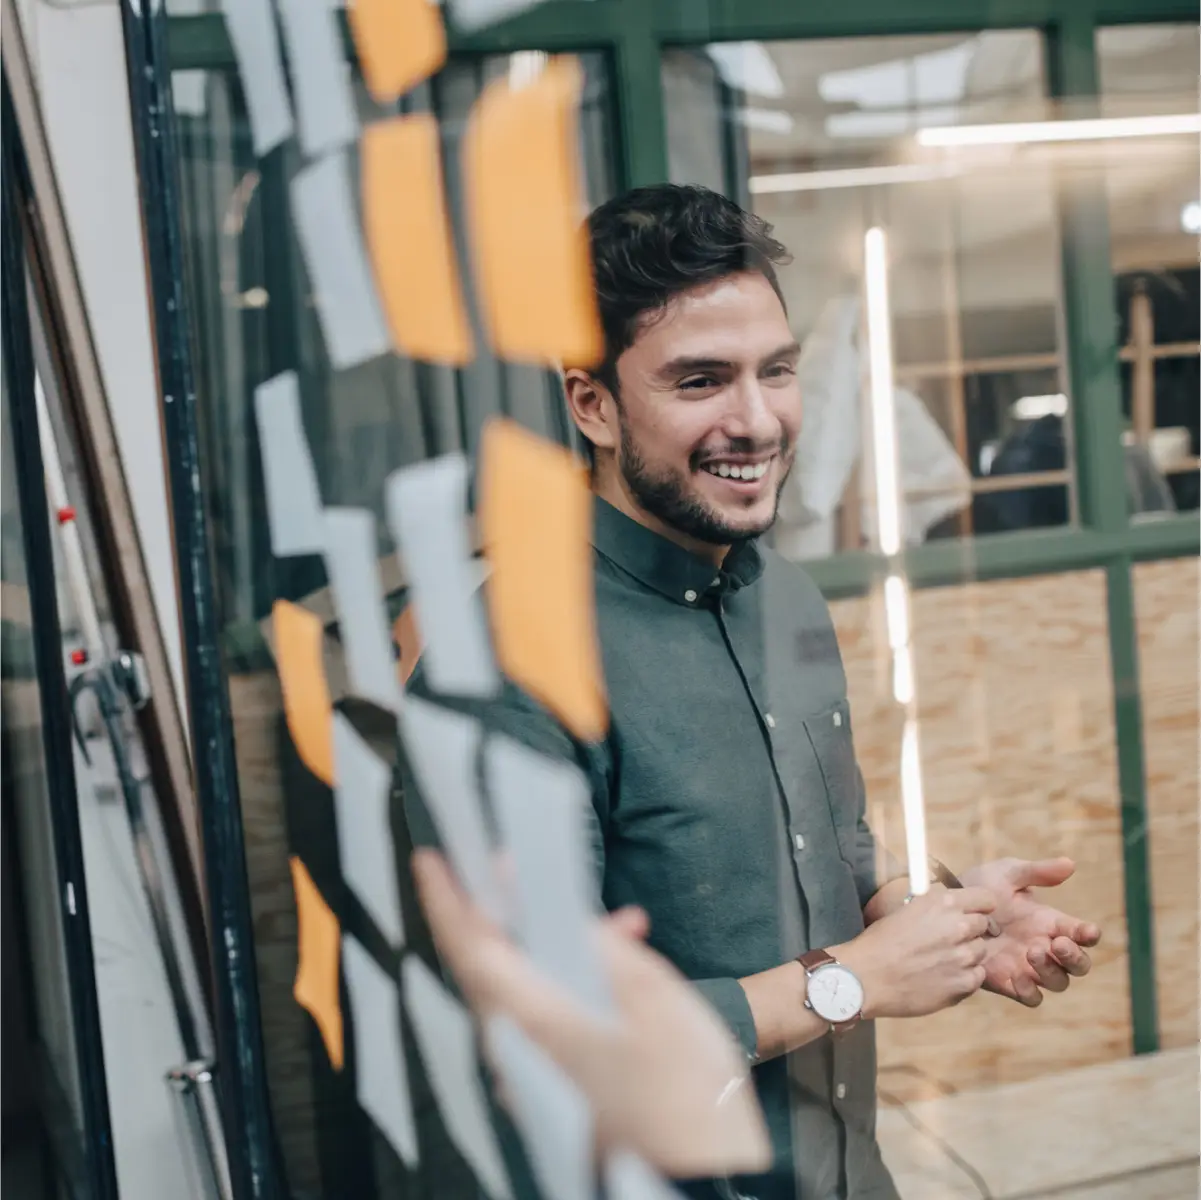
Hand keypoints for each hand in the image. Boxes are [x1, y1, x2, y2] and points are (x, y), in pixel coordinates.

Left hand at [410, 849, 770, 1176]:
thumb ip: (596, 946)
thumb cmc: (683, 1088)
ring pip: (522, 990)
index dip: (446, 902)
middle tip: (521, 875)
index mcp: (535, 1023)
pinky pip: (541, 1019)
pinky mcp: (550, 1089)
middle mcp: (518, 1051)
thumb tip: (560, 915)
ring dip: (555, 949)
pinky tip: (617, 971)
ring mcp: (531, 1075)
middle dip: (507, 915)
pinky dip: (566, 985)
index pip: (470, 950)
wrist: (700, 1171)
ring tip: (623, 927)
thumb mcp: (649, 993)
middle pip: (488, 967)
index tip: (430, 864)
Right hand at [836, 885, 994, 1017]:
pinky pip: (977, 976)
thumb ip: (934, 908)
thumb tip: (948, 907)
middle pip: (985, 925)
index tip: (971, 914)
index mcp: (943, 903)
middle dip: (971, 931)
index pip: (986, 899)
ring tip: (944, 962)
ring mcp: (964, 957)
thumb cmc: (879, 940)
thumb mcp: (906, 910)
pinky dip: (965, 977)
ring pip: (981, 952)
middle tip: (950, 940)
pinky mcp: (964, 984)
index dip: (979, 907)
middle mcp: (959, 926)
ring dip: (967, 955)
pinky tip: (943, 978)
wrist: (865, 977)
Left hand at [959, 857, 1101, 1007]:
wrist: (946, 908)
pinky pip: (1031, 997)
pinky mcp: (1008, 982)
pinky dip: (1031, 992)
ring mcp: (1027, 967)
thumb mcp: (1007, 874)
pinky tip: (1019, 978)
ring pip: (1058, 982)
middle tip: (1058, 943)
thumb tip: (1070, 864)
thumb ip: (1037, 871)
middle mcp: (1044, 947)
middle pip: (1077, 964)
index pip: (1081, 933)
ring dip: (1052, 970)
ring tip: (1032, 951)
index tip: (1087, 930)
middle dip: (1075, 957)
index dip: (1088, 934)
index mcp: (1049, 922)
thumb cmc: (979, 887)